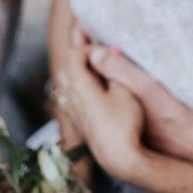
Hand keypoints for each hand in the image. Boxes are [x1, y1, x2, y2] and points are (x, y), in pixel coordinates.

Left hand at [58, 37, 145, 181]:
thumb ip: (114, 68)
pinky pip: (72, 95)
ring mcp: (75, 112)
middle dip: (77, 48)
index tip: (106, 44)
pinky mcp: (82, 123)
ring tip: (86, 55)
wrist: (121, 160)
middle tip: (84, 32)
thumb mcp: (125, 91)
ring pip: (68, 81)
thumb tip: (105, 50)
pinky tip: (84, 84)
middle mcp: (72, 97)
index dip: (89, 43)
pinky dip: (77, 82)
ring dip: (77, 66)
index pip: (74, 53)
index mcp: (79, 85)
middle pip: (68, 65)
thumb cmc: (125, 125)